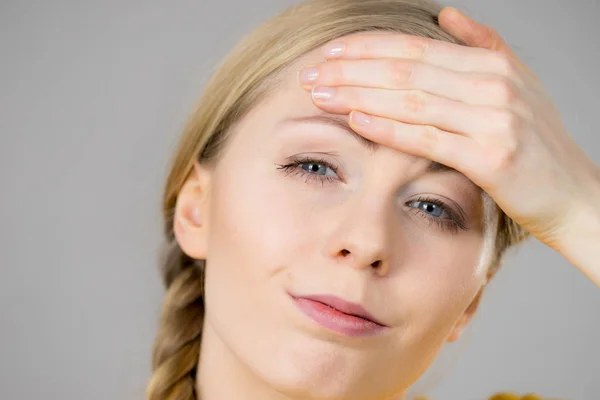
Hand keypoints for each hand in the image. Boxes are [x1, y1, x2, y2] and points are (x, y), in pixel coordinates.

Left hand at [297, 7, 599, 252]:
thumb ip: (482, 46)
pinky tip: (356, 121)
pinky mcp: (493, 157)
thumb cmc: (537, 146)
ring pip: (411, 100)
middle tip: (310, 75)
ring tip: (320, 95)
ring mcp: (495, 119)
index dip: (367, 48)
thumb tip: (446, 15)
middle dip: (351, 71)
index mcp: (493, 64)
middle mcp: (493, 84)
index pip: (415, 47)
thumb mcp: (517, 84)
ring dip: (358, 95)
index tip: (329, 54)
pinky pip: (428, 139)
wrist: (575, 195)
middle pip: (406, 69)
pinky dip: (388, 128)